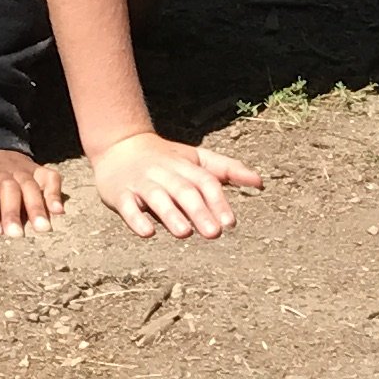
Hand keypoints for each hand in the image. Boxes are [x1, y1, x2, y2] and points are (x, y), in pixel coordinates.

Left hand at [0, 143, 62, 237]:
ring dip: (36, 205)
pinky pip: (47, 175)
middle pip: (7, 188)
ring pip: (29, 184)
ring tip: (42, 228)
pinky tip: (58, 210)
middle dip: (13, 211)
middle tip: (17, 234)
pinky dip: (54, 190)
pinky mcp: (31, 167)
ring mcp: (17, 167)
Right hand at [86, 130, 261, 239]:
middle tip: (214, 233)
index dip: (217, 200)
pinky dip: (136, 219)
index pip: (204, 181)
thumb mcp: (195, 158)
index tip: (229, 222)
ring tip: (184, 233)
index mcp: (184, 165)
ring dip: (171, 214)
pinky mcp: (120, 194)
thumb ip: (227, 169)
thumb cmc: (164, 158)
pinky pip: (127, 206)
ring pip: (157, 198)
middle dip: (199, 211)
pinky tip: (147, 232)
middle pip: (184, 190)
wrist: (117, 146)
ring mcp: (141, 183)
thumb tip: (260, 182)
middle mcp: (164, 173)